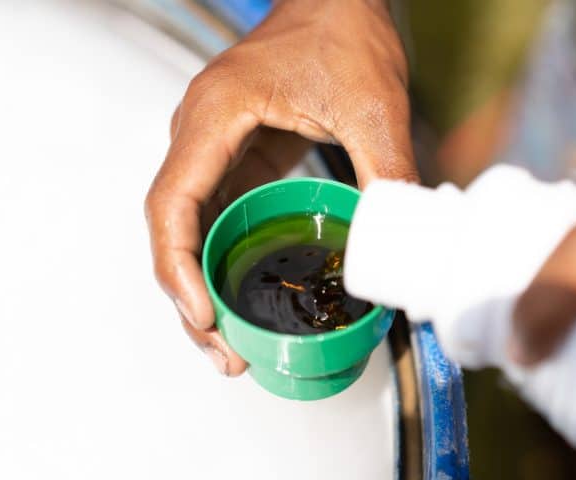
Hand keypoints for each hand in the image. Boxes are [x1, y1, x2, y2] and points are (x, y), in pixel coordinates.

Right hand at [145, 0, 416, 375]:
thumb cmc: (341, 30)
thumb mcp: (374, 107)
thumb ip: (388, 175)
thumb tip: (403, 246)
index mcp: (216, 116)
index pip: (172, 202)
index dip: (178, 267)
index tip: (202, 316)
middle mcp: (201, 133)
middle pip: (173, 229)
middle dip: (189, 298)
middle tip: (225, 351)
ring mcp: (215, 147)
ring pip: (189, 230)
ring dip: (202, 288)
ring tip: (231, 341)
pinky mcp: (237, 157)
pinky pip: (216, 217)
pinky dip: (222, 262)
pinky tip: (243, 295)